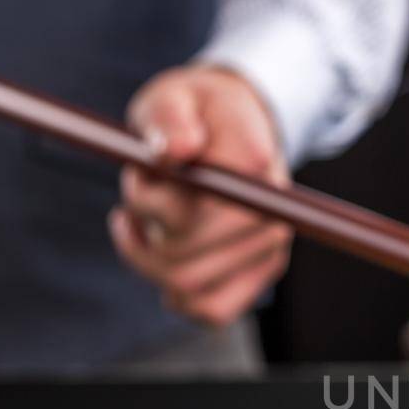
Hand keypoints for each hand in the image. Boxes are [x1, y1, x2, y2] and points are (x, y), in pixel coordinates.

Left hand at [112, 65, 292, 325]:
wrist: (234, 126)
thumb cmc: (195, 111)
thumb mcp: (173, 97)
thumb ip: (169, 118)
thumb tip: (174, 151)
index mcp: (254, 165)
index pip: (193, 212)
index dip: (148, 202)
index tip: (137, 173)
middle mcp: (273, 213)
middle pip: (185, 260)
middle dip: (142, 234)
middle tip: (135, 195)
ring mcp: (270, 249)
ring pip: (188, 288)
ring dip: (148, 261)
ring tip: (141, 224)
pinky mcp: (262, 273)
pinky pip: (212, 311)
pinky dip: (176, 295)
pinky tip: (161, 257)